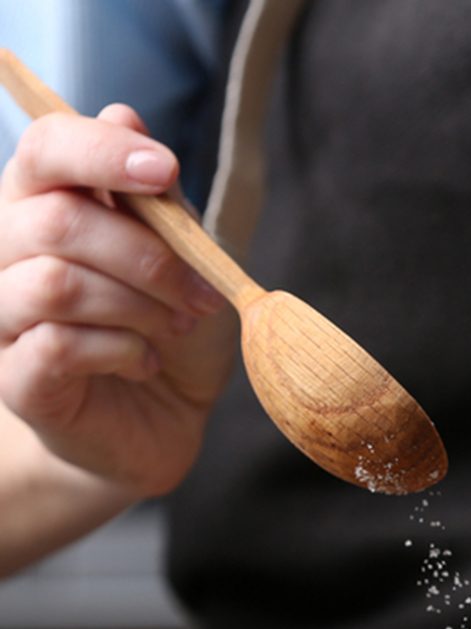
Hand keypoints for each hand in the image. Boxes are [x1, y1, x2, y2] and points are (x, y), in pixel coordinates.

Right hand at [0, 103, 237, 496]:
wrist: (166, 421)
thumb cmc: (171, 332)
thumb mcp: (186, 261)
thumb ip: (158, 202)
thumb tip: (124, 112)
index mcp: (47, 204)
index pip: (46, 148)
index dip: (102, 150)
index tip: (165, 169)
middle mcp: (8, 251)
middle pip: (57, 221)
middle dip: (146, 257)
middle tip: (197, 294)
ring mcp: (5, 317)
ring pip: (57, 285)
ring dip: (137, 306)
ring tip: (173, 327)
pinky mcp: (17, 378)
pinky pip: (59, 345)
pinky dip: (122, 350)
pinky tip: (145, 361)